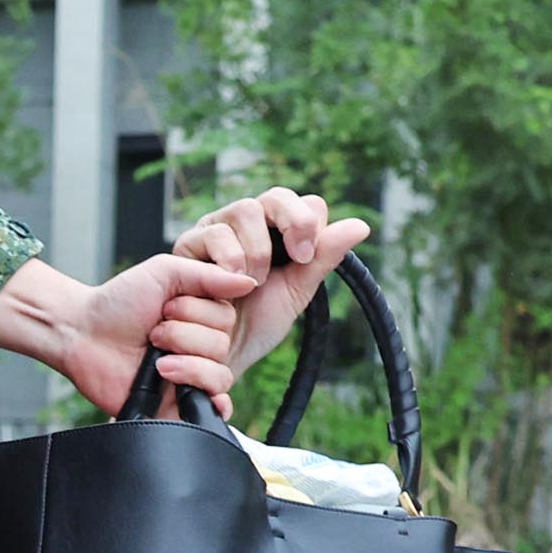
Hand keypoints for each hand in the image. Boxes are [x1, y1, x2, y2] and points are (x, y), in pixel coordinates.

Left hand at [0, 246, 265, 415]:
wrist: (82, 335)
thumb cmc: (120, 301)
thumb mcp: (164, 273)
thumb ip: (207, 276)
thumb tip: (250, 281)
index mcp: (203, 315)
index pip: (228, 317)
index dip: (197, 313)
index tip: (166, 308)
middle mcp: (201, 344)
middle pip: (223, 346)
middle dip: (184, 336)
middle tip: (153, 333)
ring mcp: (191, 374)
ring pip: (219, 375)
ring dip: (186, 364)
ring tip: (154, 360)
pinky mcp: (178, 402)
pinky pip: (214, 408)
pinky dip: (213, 403)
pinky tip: (199, 396)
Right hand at [174, 188, 368, 397]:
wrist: (212, 356)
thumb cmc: (250, 327)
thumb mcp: (294, 294)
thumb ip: (323, 258)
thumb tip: (361, 225)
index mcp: (277, 234)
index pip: (302, 205)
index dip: (308, 223)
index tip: (306, 256)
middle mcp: (248, 226)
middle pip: (276, 196)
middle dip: (292, 222)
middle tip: (296, 257)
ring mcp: (217, 229)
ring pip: (246, 209)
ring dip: (257, 249)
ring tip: (252, 283)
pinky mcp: (189, 243)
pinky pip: (215, 232)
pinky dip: (230, 257)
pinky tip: (230, 282)